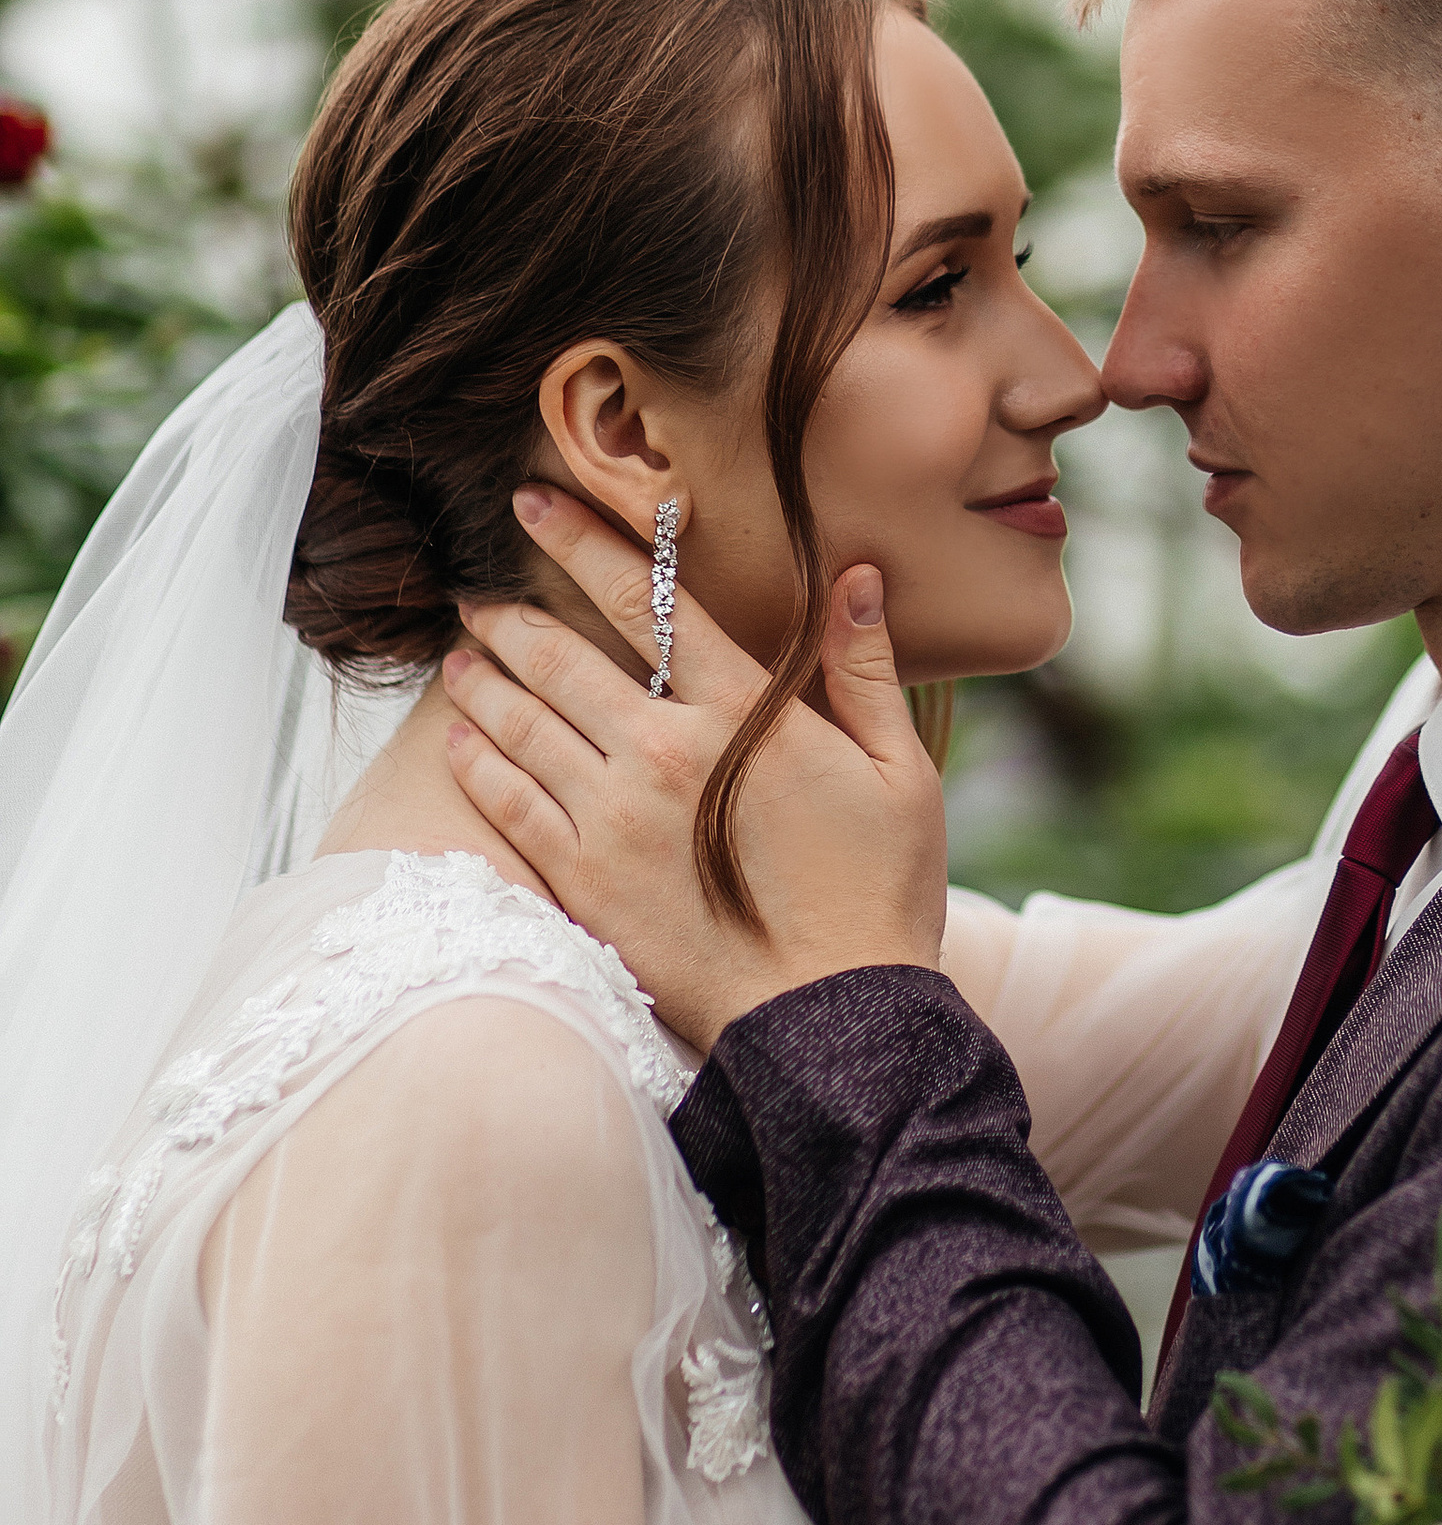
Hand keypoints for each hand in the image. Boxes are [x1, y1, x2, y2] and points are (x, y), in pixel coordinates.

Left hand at [440, 483, 947, 1046]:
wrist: (834, 1021)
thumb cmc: (881, 896)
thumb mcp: (900, 772)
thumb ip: (863, 670)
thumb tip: (854, 577)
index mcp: (742, 713)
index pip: (646, 600)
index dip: (585, 541)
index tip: (536, 503)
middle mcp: (664, 752)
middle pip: (563, 655)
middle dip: (512, 610)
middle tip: (475, 585)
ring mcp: (614, 818)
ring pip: (522, 722)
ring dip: (484, 677)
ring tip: (460, 650)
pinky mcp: (585, 880)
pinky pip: (509, 803)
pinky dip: (477, 761)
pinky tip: (458, 737)